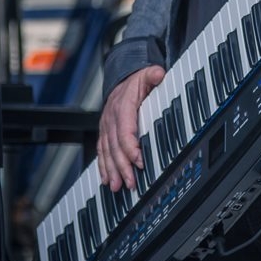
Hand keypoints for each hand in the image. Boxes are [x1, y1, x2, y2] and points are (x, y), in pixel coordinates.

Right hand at [97, 64, 165, 190]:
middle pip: (115, 145)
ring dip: (111, 170)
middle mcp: (111, 118)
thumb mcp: (146, 74)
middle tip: (130, 182)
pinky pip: (102, 151)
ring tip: (117, 186)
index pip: (124, 129)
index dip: (130, 147)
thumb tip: (159, 73)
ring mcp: (106, 127)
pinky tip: (106, 179)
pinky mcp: (105, 133)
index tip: (139, 160)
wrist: (121, 79)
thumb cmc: (136, 81)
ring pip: (107, 151)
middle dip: (122, 165)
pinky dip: (103, 166)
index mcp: (122, 106)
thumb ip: (153, 75)